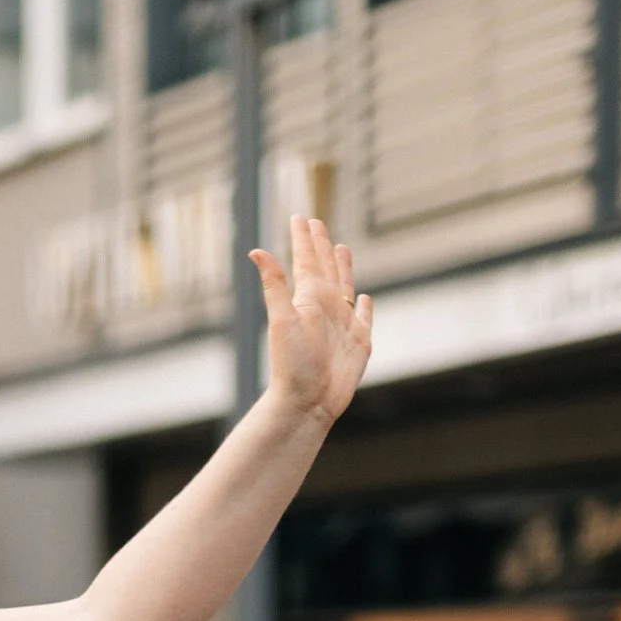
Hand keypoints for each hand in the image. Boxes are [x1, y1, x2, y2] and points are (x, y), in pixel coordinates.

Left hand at [250, 212, 373, 436]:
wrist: (307, 403)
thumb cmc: (292, 365)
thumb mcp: (282, 319)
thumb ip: (274, 284)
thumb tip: (255, 251)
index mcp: (307, 300)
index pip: (305, 262)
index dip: (304, 239)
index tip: (300, 217)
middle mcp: (324, 309)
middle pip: (324, 269)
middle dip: (321, 245)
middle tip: (316, 222)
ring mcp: (342, 326)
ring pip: (344, 288)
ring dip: (343, 268)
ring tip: (342, 248)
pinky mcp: (358, 344)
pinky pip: (364, 320)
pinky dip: (365, 308)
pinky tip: (365, 298)